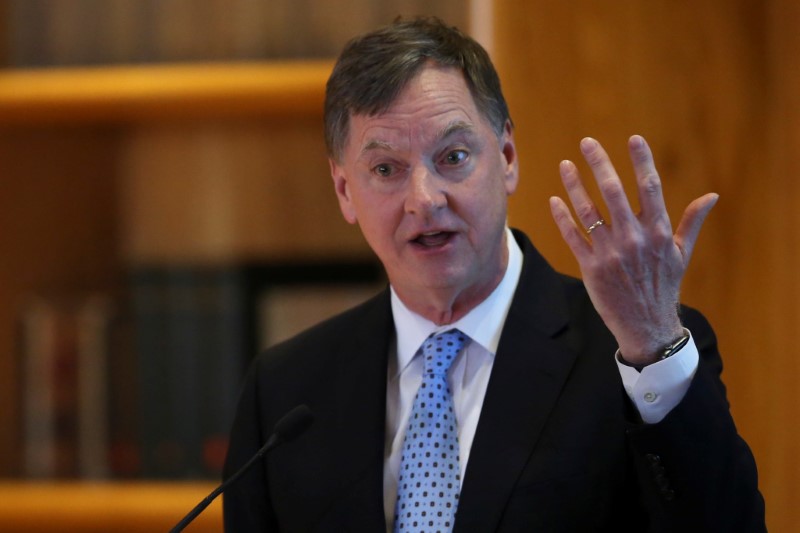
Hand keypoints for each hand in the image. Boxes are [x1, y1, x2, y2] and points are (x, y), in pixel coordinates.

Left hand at [549, 135, 717, 365]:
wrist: (647, 326)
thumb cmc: (664, 286)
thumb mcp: (681, 253)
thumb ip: (691, 222)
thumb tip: (711, 196)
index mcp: (658, 232)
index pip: (649, 187)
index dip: (641, 161)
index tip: (633, 139)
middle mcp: (633, 238)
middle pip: (613, 191)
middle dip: (599, 163)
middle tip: (587, 142)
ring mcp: (610, 253)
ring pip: (588, 211)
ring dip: (574, 185)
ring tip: (565, 165)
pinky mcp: (590, 268)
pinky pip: (572, 236)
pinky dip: (562, 217)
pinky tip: (555, 199)